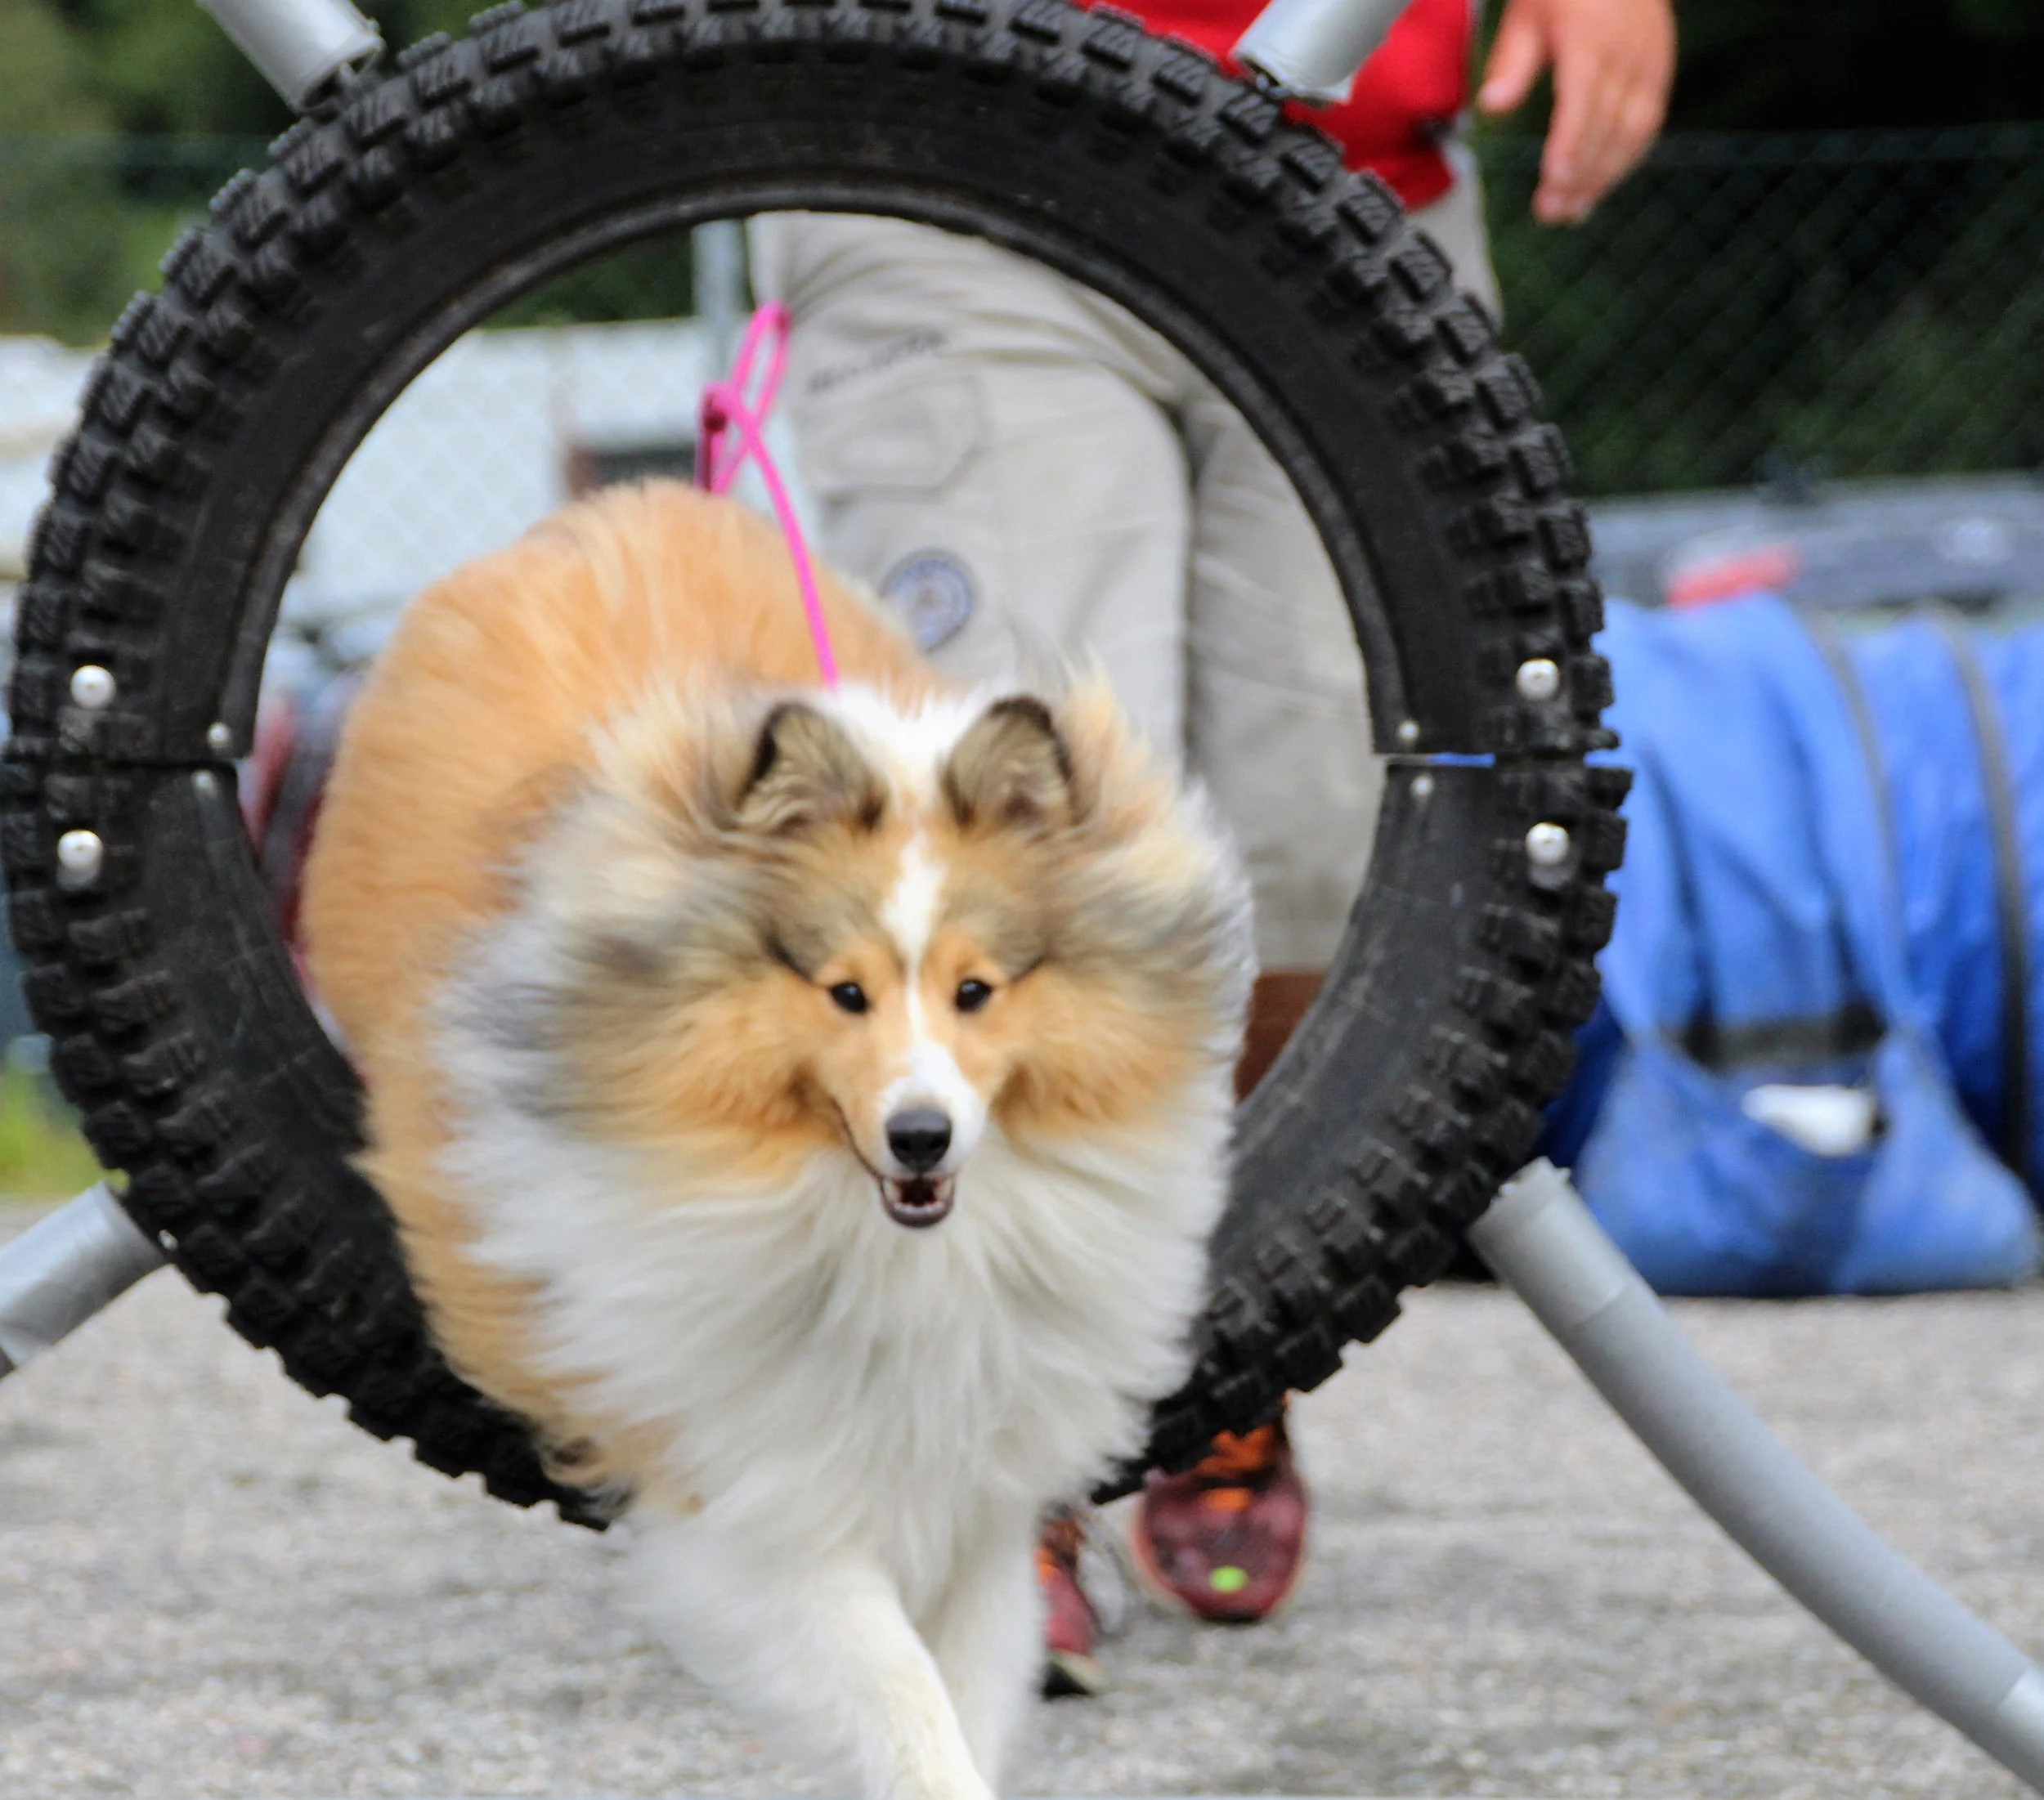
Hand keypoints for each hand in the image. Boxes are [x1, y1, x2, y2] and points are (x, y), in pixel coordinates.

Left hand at [1476, 0, 1675, 223]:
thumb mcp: (1528, 14)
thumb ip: (1511, 62)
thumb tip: (1492, 106)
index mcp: (1591, 36)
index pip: (1582, 96)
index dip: (1571, 140)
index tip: (1554, 177)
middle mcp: (1627, 53)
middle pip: (1607, 124)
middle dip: (1580, 173)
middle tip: (1551, 211)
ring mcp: (1650, 65)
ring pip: (1633, 132)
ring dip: (1602, 178)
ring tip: (1571, 211)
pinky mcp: (1660, 75)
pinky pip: (1648, 127)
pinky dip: (1624, 162)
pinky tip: (1597, 188)